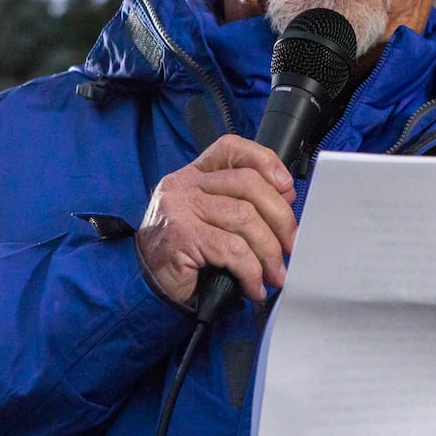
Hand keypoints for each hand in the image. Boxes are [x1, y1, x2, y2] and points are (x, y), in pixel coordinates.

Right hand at [135, 135, 296, 305]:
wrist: (144, 287)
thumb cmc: (183, 256)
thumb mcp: (212, 222)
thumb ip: (242, 204)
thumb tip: (285, 200)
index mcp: (193, 175)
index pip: (232, 148)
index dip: (265, 161)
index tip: (286, 187)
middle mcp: (184, 185)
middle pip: (248, 183)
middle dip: (280, 217)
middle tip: (291, 246)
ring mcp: (180, 208)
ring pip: (245, 218)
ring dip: (269, 251)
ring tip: (274, 274)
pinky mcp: (181, 236)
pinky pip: (232, 249)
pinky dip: (251, 271)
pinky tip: (253, 286)